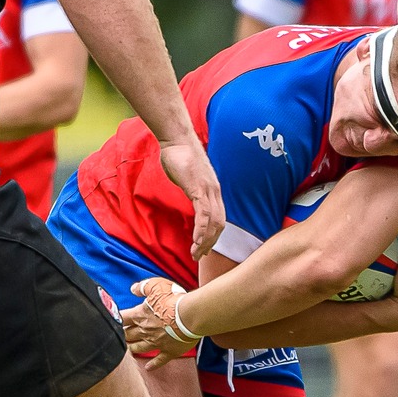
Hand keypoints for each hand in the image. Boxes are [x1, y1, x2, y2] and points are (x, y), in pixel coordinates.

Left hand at [124, 277, 198, 360]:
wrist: (190, 316)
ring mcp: (157, 342)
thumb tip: (133, 289)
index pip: (122, 318)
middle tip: (116, 337)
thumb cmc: (174, 300)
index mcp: (141, 315)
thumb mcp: (157, 285)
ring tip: (127, 351)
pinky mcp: (169, 351)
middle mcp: (145, 331)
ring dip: (132, 349)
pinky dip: (153, 365)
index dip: (116, 318)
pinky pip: (159, 360)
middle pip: (128, 335)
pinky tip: (148, 368)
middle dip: (121, 335)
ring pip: (139, 348)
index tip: (112, 320)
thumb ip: (144, 287)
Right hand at [156, 138, 224, 258]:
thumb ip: (192, 190)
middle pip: (220, 225)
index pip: (220, 219)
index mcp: (214, 191)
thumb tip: (191, 197)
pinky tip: (195, 240)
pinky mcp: (198, 188)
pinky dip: (201, 230)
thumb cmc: (180, 156)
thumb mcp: (189, 178)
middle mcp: (215, 192)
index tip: (203, 248)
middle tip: (198, 257)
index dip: (213, 237)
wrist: (177, 139)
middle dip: (210, 244)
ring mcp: (208, 190)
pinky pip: (204, 214)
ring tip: (195, 254)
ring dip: (205, 241)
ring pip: (214, 223)